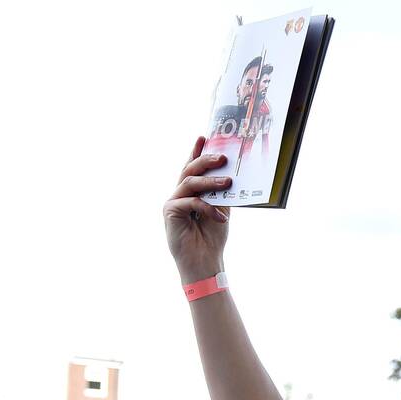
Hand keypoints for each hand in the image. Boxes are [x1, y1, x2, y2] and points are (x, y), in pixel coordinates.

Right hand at [164, 136, 232, 283]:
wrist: (204, 262)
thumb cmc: (211, 238)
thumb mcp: (220, 210)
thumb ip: (220, 193)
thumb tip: (230, 175)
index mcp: (190, 193)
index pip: (192, 168)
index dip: (196, 151)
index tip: (204, 136)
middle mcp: (179, 194)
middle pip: (189, 170)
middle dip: (205, 160)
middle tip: (223, 157)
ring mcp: (172, 202)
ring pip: (189, 182)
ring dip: (210, 181)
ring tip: (228, 182)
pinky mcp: (170, 212)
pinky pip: (190, 201)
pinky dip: (207, 207)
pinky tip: (220, 217)